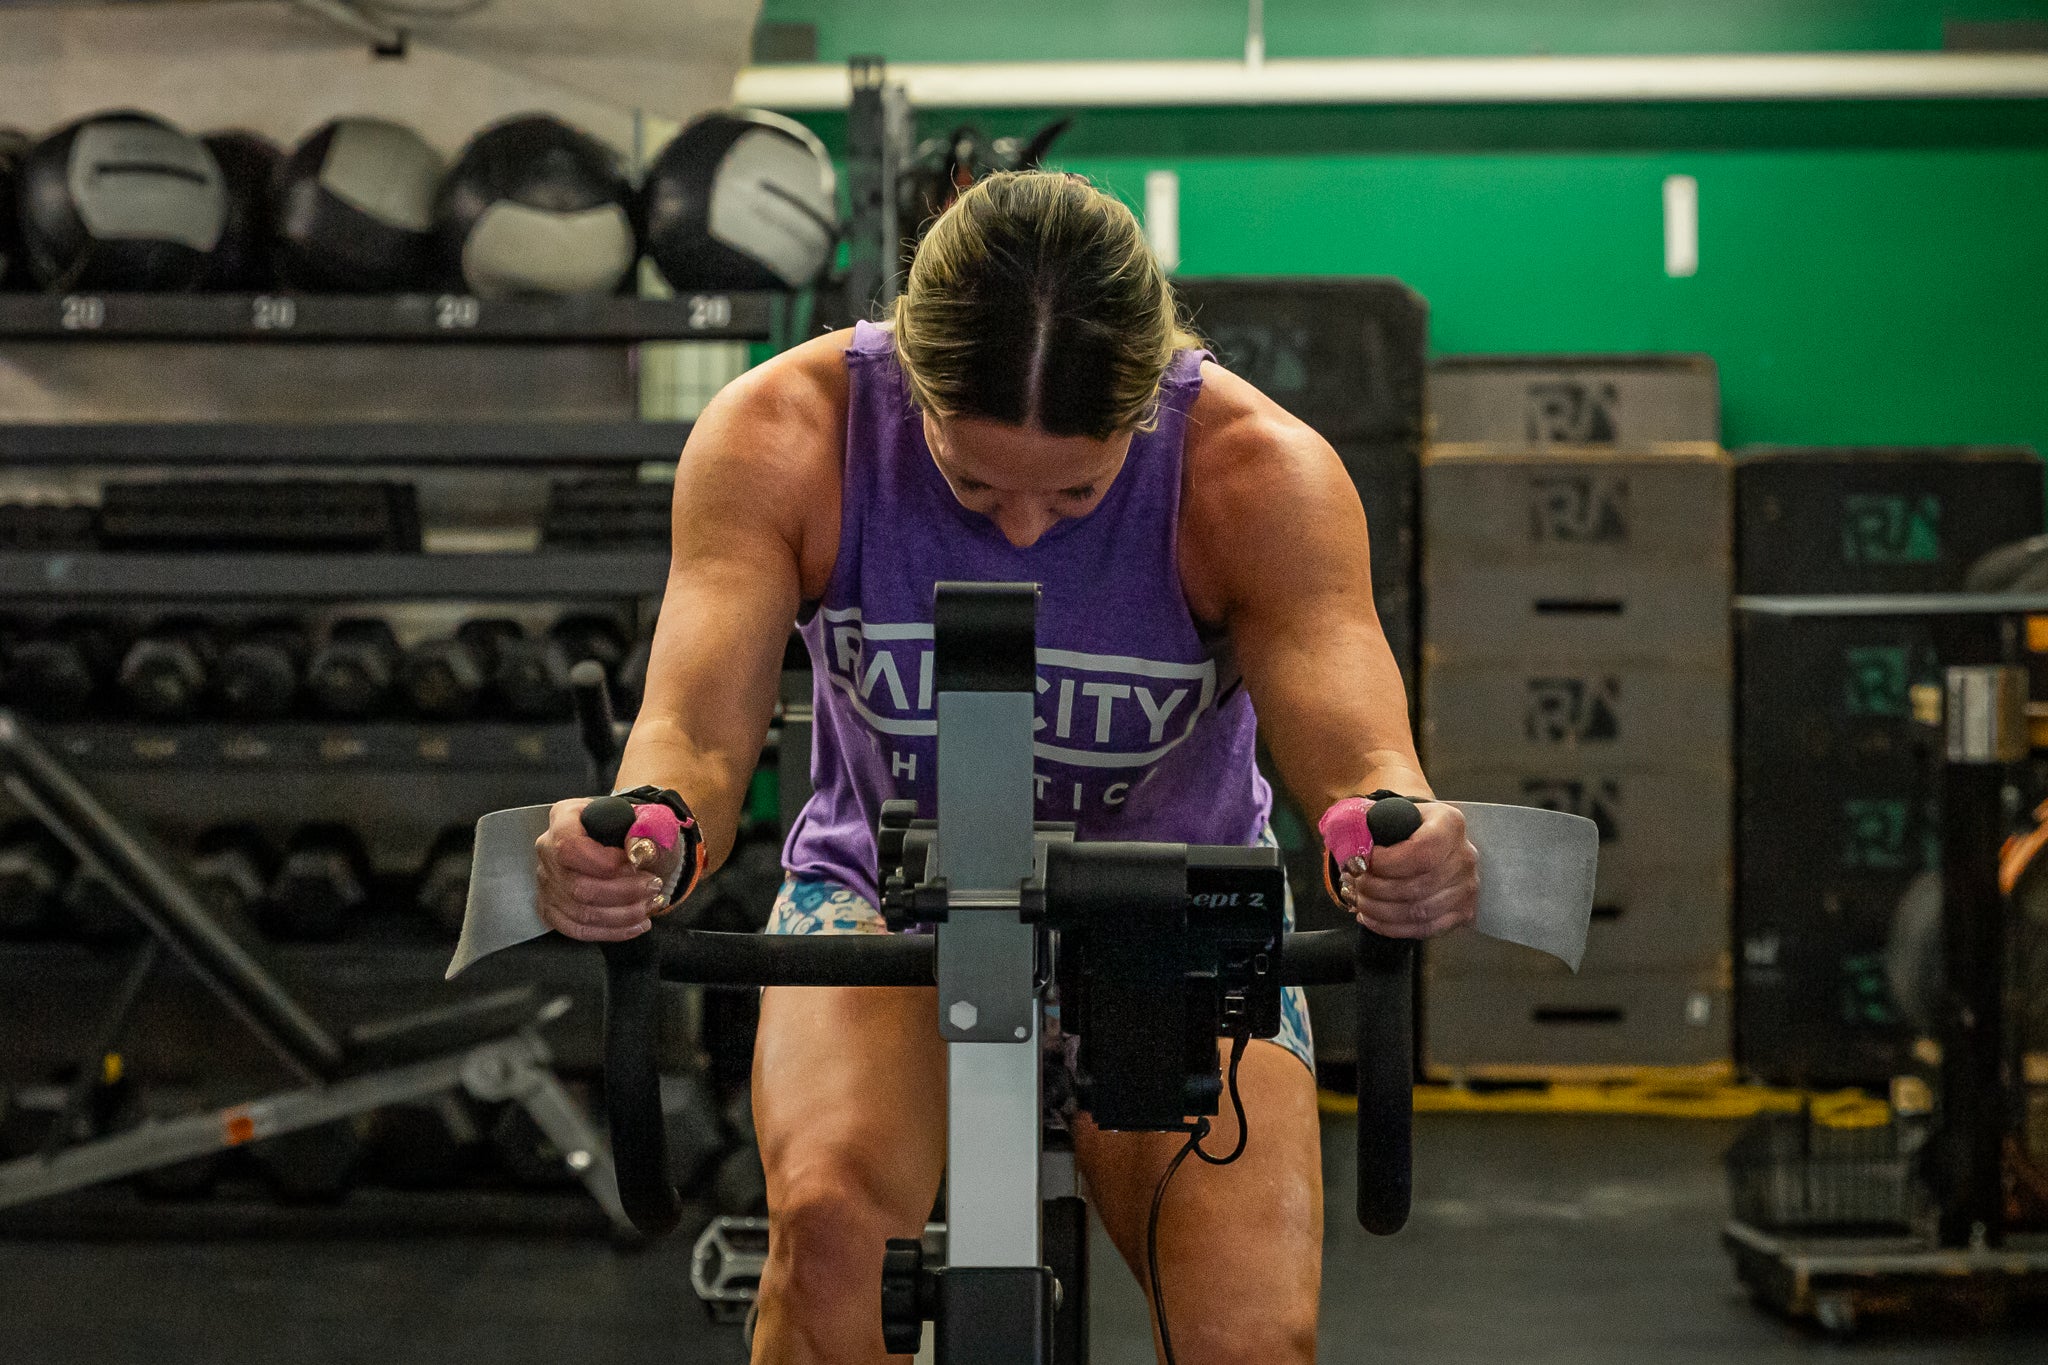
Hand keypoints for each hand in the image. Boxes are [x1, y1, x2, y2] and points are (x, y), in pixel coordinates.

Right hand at [534, 797, 682, 942]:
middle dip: (624, 892)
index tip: (637, 864)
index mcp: (564, 817)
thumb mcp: (649, 819)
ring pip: (579, 912)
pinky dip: (611, 932)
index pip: (570, 846)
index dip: (605, 863)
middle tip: (654, 887)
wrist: (631, 849)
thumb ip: (647, 830)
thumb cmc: (635, 831)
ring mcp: (547, 882)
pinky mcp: (551, 908)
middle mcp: (547, 850)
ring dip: (622, 915)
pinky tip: (636, 925)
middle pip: (578, 886)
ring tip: (651, 905)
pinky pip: (577, 930)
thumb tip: (638, 849)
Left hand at [1335, 801, 1477, 939]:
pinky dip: (1391, 927)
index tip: (1363, 862)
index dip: (1387, 863)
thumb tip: (1348, 843)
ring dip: (1380, 910)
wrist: (1427, 838)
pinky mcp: (1463, 911)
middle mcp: (1465, 856)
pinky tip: (1371, 917)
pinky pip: (1425, 929)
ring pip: (1420, 912)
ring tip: (1359, 900)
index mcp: (1450, 824)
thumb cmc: (1404, 827)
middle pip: (1419, 886)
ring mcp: (1467, 887)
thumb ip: (1367, 823)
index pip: (1422, 851)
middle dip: (1377, 889)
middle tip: (1355, 883)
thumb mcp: (1389, 813)